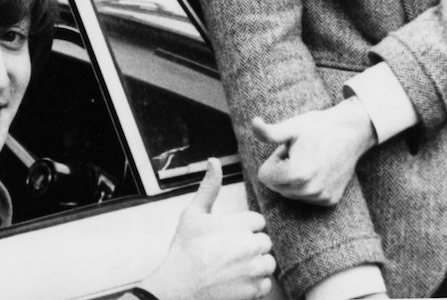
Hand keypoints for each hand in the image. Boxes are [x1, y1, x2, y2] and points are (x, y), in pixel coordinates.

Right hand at [139, 158, 275, 299]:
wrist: (178, 288)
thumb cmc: (184, 249)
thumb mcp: (193, 214)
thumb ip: (209, 187)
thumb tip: (214, 160)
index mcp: (237, 224)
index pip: (257, 221)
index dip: (243, 228)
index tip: (228, 236)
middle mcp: (249, 245)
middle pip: (264, 241)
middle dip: (250, 245)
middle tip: (229, 253)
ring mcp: (253, 270)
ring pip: (268, 262)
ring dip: (255, 264)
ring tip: (234, 267)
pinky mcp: (253, 290)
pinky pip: (266, 283)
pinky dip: (255, 284)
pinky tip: (237, 281)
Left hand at [252, 98, 375, 206]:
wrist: (350, 132)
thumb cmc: (317, 127)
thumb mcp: (292, 128)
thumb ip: (269, 132)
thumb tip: (253, 122)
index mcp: (297, 175)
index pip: (265, 176)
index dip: (275, 159)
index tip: (290, 149)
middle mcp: (310, 191)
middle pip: (276, 186)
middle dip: (283, 170)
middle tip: (300, 154)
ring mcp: (321, 198)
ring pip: (290, 193)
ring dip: (294, 178)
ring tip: (309, 160)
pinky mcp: (330, 201)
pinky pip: (306, 197)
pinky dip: (307, 185)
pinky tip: (319, 169)